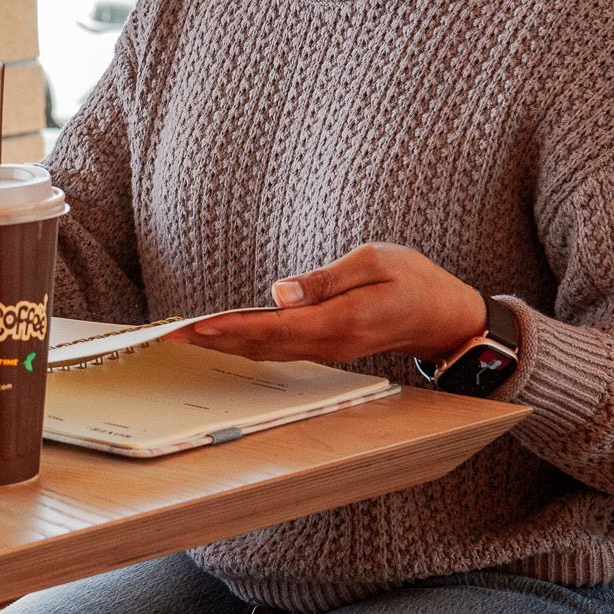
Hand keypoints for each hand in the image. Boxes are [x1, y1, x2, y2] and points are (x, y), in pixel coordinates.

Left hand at [169, 243, 485, 367]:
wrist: (445, 316)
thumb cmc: (413, 280)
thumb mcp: (374, 261)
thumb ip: (325, 279)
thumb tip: (278, 292)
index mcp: (341, 322)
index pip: (274, 328)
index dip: (232, 327)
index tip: (197, 325)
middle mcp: (329, 345)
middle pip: (260, 346)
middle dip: (213, 340)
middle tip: (168, 334)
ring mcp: (327, 351)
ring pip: (265, 351)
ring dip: (223, 344)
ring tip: (183, 335)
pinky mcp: (325, 348)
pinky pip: (278, 349)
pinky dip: (245, 343)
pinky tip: (222, 336)